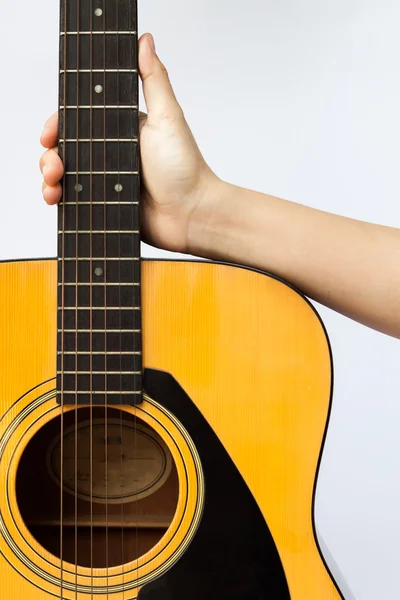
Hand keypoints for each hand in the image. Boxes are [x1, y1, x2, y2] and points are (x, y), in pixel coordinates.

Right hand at [40, 33, 219, 253]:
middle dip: (50, 154)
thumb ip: (153, 79)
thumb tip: (145, 40)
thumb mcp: (168, 117)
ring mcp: (106, 180)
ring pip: (64, 173)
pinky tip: (56, 199)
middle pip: (66, 147)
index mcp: (121, 129)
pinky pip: (73, 199)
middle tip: (54, 163)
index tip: (49, 134)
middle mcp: (110, 153)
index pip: (78, 120)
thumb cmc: (184, 168)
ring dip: (50, 175)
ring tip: (55, 183)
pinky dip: (58, 198)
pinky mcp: (105, 203)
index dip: (58, 125)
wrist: (192, 214)